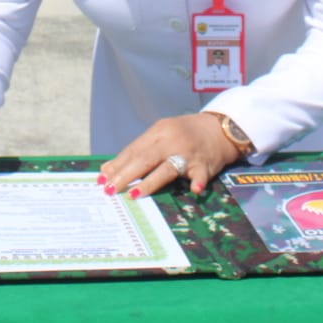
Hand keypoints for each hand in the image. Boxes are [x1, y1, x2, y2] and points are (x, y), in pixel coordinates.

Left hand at [99, 112, 241, 197]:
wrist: (220, 128)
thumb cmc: (185, 134)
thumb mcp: (160, 135)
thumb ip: (137, 150)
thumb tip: (108, 168)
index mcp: (158, 132)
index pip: (133, 150)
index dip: (117, 165)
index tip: (102, 179)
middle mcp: (171, 141)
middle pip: (144, 159)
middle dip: (125, 175)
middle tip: (110, 190)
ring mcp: (188, 153)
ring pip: (167, 168)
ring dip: (150, 182)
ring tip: (133, 194)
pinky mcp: (205, 164)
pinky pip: (200, 174)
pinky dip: (198, 182)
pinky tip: (194, 190)